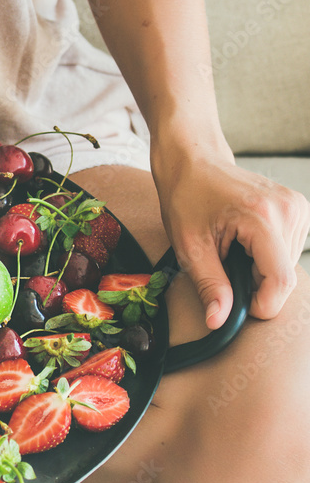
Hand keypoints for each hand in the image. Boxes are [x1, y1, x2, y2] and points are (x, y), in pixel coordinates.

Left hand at [153, 149, 309, 328]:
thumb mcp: (189, 246)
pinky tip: (244, 243)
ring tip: (231, 250)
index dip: (262, 304)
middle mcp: (288, 210)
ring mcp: (297, 206)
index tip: (239, 308)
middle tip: (223, 269)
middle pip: (285, 275)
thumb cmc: (185, 198)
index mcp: (262, 217)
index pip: (280, 280)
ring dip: (260, 270)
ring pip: (288, 265)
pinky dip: (266, 256)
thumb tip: (219, 321)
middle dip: (256, 285)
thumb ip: (209, 285)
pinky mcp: (298, 208)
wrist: (193, 161)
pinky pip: (289, 250)